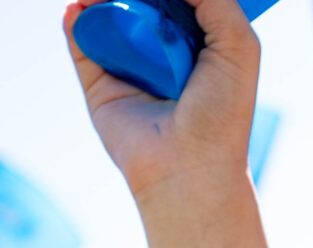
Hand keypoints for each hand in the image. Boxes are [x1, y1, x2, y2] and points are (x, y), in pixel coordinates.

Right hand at [63, 0, 259, 201]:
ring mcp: (129, 69)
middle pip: (138, 3)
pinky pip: (82, 45)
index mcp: (198, 45)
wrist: (190, 166)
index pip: (178, 2)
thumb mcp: (237, 44)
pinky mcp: (101, 88)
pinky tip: (78, 9)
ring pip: (107, 18)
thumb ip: (215, 0)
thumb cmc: (222, 111)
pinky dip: (76, 22)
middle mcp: (162, 55)